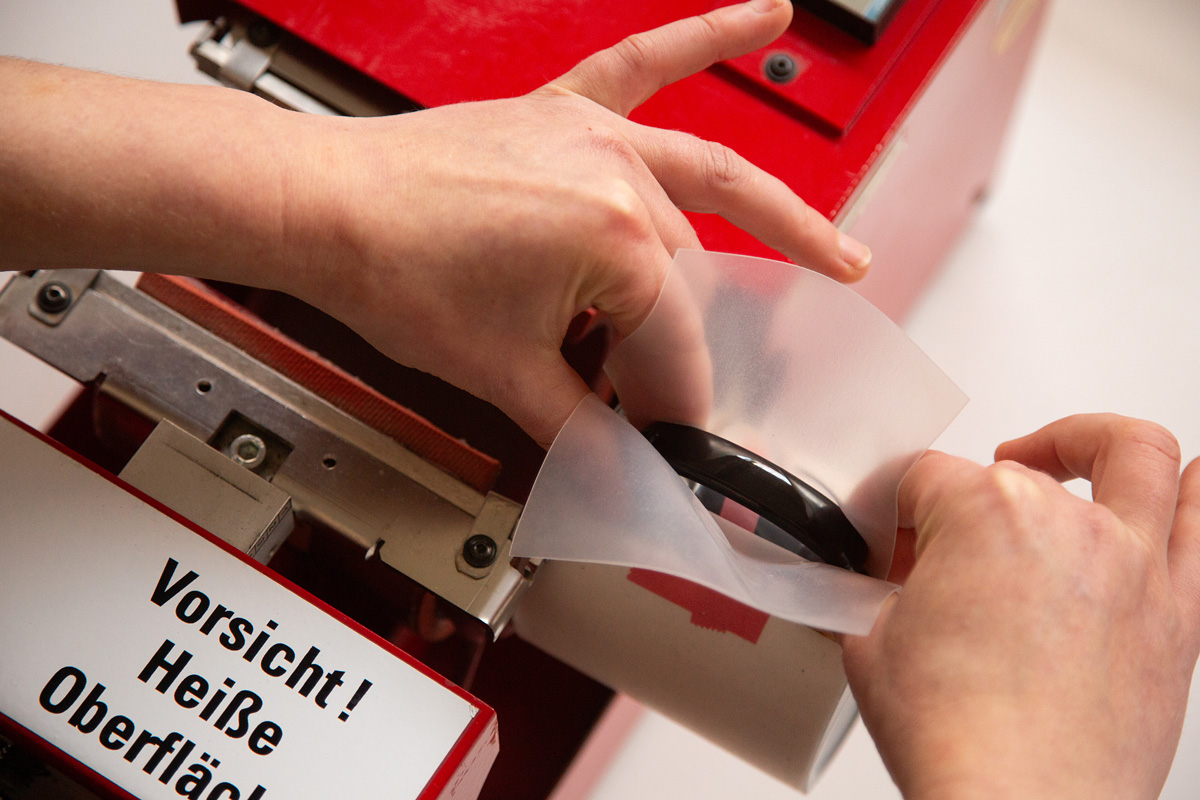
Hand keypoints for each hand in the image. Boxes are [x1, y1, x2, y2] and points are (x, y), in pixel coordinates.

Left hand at [0, 1, 867, 446]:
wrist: (318, 206)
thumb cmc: (390, 271)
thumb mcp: (498, 372)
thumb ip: (575, 426)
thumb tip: (616, 467)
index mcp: (613, 240)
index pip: (672, 345)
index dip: (673, 406)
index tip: (671, 443)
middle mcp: (617, 174)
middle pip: (687, 281)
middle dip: (687, 347)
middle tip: (690, 395)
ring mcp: (591, 134)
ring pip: (704, 181)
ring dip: (769, 218)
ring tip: (837, 254)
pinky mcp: (560, 111)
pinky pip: (645, 63)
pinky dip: (706, 37)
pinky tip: (762, 14)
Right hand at [842, 415, 1199, 798]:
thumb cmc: (959, 739)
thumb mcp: (870, 644)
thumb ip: (876, 593)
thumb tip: (884, 589)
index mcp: (984, 514)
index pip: (924, 478)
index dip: (894, 509)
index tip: (889, 542)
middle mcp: (1068, 523)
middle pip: (1013, 470)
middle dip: (966, 496)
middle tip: (946, 541)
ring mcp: (1133, 565)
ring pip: (1139, 457)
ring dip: (1094, 444)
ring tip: (1066, 457)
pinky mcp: (1179, 616)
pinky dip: (1191, 496)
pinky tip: (1171, 494)